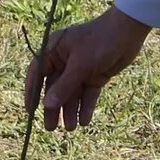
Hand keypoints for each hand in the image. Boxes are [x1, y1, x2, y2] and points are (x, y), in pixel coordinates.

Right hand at [27, 7, 151, 132]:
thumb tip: (46, 105)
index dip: (32, 92)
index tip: (30, 111)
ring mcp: (80, 69)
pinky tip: (84, 120)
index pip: (37, 73)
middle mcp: (64, 60)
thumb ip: (64, 86)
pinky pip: (87, 93)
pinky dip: (86, 106)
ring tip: (71, 128)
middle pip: (55, 88)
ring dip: (70, 110)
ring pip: (72, 93)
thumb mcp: (80, 65)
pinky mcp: (94, 75)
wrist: (129, 32)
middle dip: (54, 107)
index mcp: (54, 50)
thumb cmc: (100, 41)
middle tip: (51, 128)